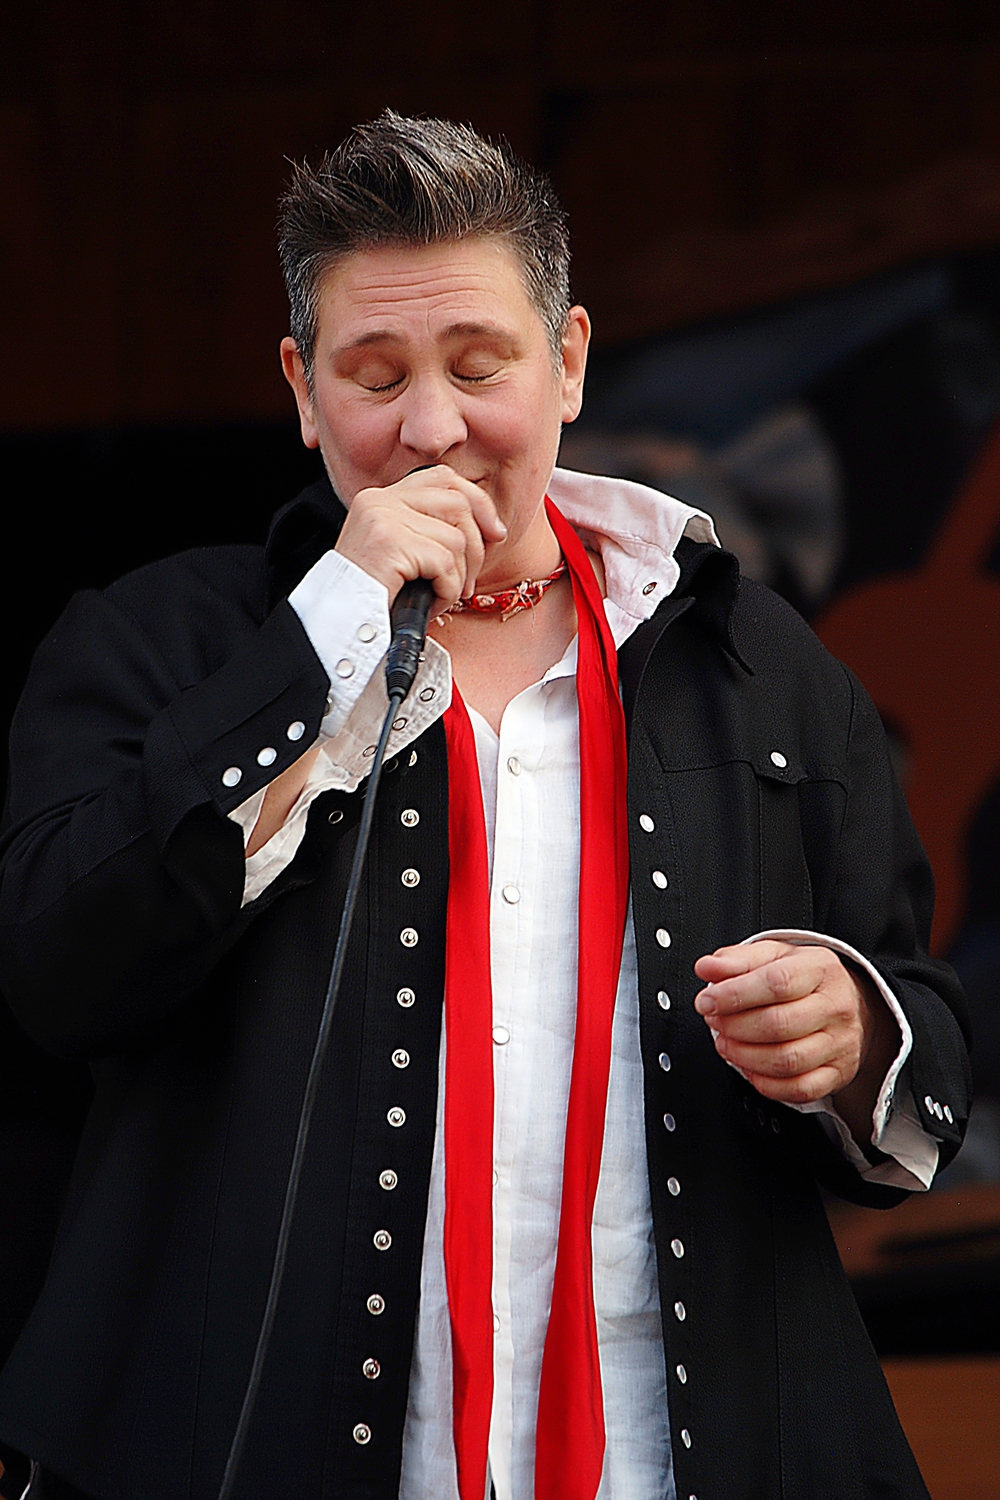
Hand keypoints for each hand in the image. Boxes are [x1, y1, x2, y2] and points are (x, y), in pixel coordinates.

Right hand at [335, 464, 506, 613]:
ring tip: (441, 596)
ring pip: (455, 538)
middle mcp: (380, 500)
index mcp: (381, 497)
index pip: (444, 478)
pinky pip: (444, 563)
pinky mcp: (389, 542)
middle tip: (468, 582)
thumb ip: (430, 529)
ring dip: (459, 577)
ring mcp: (383, 518)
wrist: (338, 622)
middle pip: (458, 504)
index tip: (495, 533)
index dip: (478, 502)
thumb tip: (489, 527)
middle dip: (476, 548)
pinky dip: (447, 590)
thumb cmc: (373, 595)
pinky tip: (431, 604)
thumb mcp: (402, 552)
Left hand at [693, 941, 899, 1145]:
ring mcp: (839, 1043)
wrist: (851, 1005)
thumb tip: (707, 968)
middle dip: (734, 1026)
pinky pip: (799, 1088)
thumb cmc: (805, 979)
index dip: (734, 995)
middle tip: (715, 1022)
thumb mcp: (773, 956)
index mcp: (819, 968)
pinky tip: (749, 1067)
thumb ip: (737, 960)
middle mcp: (835, 1006)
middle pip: (778, 1025)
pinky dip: (765, 1083)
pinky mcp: (838, 1073)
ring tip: (726, 1043)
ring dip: (744, 1056)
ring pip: (787, 1061)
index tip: (707, 1001)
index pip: (776, 983)